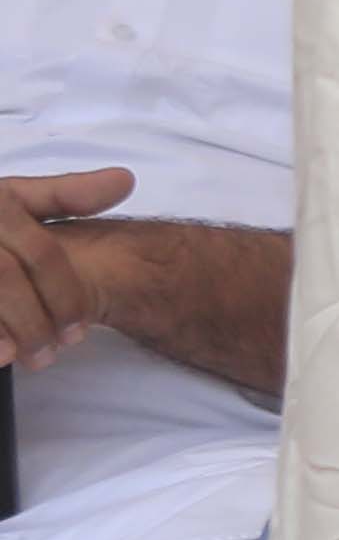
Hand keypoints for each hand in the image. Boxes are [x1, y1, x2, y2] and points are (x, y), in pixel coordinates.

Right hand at [0, 168, 131, 368]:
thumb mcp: (16, 198)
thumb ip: (67, 194)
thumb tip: (126, 181)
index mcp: (0, 201)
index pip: (41, 252)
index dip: (65, 293)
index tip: (82, 328)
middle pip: (6, 277)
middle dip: (36, 320)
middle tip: (58, 351)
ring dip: (9, 330)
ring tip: (32, 358)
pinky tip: (1, 356)